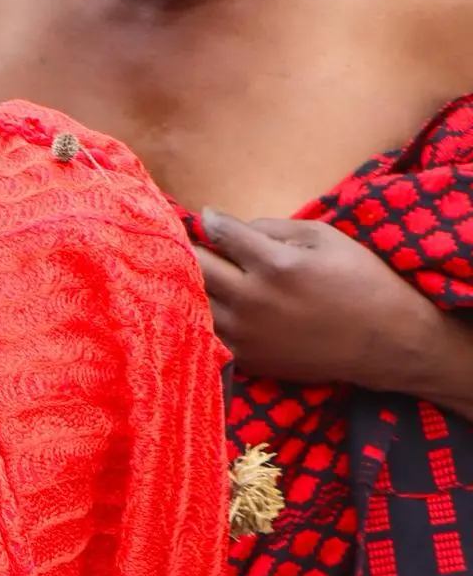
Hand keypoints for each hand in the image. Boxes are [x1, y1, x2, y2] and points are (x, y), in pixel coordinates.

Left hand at [198, 212, 446, 388]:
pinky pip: (204, 330)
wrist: (383, 341)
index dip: (210, 221)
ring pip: (194, 300)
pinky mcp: (244, 357)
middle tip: (198, 245)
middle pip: (196, 266)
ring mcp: (244, 332)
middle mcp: (252, 299)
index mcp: (276, 264)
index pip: (220, 233)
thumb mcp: (326, 237)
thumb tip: (224, 225)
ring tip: (204, 274)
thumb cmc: (359, 280)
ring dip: (193, 283)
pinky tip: (214, 304)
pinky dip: (201, 314)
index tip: (208, 218)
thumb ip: (272, 227)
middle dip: (193, 250)